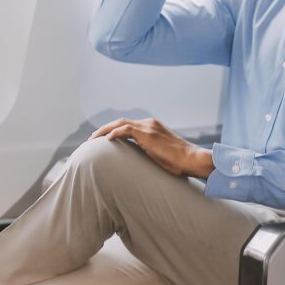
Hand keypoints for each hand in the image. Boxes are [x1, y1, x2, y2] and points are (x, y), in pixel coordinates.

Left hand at [88, 117, 214, 178]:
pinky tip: (105, 140)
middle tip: (92, 139)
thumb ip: (150, 153)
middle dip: (105, 129)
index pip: (129, 125)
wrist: (191, 159)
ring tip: (93, 140)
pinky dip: (113, 133)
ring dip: (104, 130)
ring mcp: (148, 127)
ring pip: (120, 124)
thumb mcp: (162, 155)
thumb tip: (140, 162)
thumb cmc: (180, 162)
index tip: (103, 140)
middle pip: (121, 122)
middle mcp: (149, 123)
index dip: (114, 131)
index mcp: (153, 127)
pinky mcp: (147, 133)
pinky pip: (125, 130)